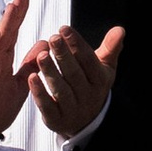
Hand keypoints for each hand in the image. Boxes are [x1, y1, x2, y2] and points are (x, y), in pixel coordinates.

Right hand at [0, 0, 41, 150]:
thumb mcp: (19, 86)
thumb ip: (29, 66)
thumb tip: (42, 46)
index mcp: (2, 64)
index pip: (12, 36)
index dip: (19, 18)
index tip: (26, 0)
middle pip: (4, 35)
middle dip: (12, 15)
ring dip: (2, 26)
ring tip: (11, 8)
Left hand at [22, 23, 123, 147]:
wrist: (86, 122)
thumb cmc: (91, 86)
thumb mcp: (104, 68)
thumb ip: (110, 48)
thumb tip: (120, 30)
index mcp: (100, 81)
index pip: (89, 60)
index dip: (77, 44)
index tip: (64, 28)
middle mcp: (88, 97)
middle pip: (74, 74)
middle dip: (63, 55)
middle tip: (53, 38)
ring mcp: (72, 110)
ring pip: (61, 90)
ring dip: (50, 72)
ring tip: (41, 56)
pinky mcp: (56, 120)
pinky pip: (47, 106)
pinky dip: (39, 92)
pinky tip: (31, 77)